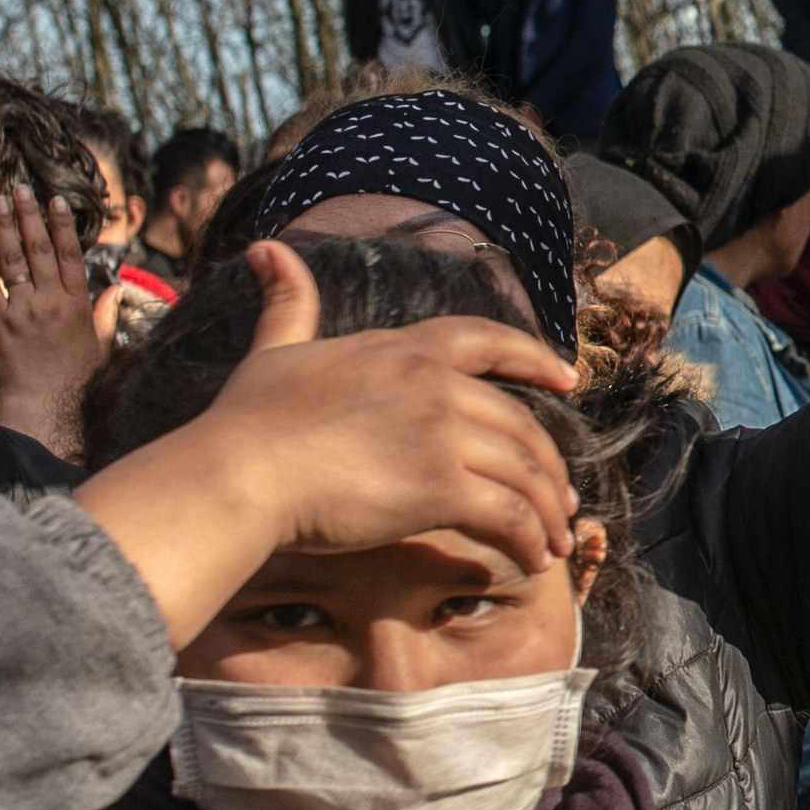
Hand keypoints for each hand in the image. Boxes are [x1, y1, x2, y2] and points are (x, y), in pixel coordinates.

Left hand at [0, 182, 105, 456]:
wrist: (49, 409)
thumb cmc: (77, 382)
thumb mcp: (99, 344)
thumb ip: (104, 313)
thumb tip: (117, 289)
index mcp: (77, 304)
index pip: (70, 254)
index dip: (62, 226)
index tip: (56, 200)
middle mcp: (50, 301)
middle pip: (39, 248)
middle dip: (30, 215)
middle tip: (21, 187)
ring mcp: (23, 310)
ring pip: (12, 260)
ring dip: (4, 227)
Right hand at [75, 241, 577, 644]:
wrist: (241, 472)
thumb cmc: (250, 419)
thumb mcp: (276, 347)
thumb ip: (289, 303)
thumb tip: (265, 249)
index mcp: (407, 349)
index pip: (489, 340)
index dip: (534, 357)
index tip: (567, 378)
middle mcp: (437, 384)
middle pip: (519, 422)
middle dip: (547, 463)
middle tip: (560, 496)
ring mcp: (444, 433)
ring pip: (524, 471)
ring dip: (546, 510)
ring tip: (554, 540)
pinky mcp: (442, 487)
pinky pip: (509, 514)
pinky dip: (529, 538)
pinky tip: (534, 560)